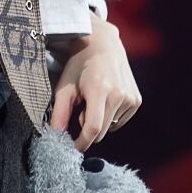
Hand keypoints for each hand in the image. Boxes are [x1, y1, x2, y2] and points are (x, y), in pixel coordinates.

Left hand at [48, 23, 141, 154]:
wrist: (102, 45)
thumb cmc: (79, 65)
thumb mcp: (65, 87)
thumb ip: (59, 113)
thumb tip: (55, 136)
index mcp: (100, 90)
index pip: (93, 129)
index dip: (81, 143)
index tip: (72, 148)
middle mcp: (119, 95)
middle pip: (101, 132)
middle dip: (87, 128)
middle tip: (81, 107)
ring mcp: (131, 98)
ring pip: (110, 128)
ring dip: (100, 121)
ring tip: (94, 98)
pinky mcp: (136, 100)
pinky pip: (120, 121)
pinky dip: (110, 116)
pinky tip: (106, 98)